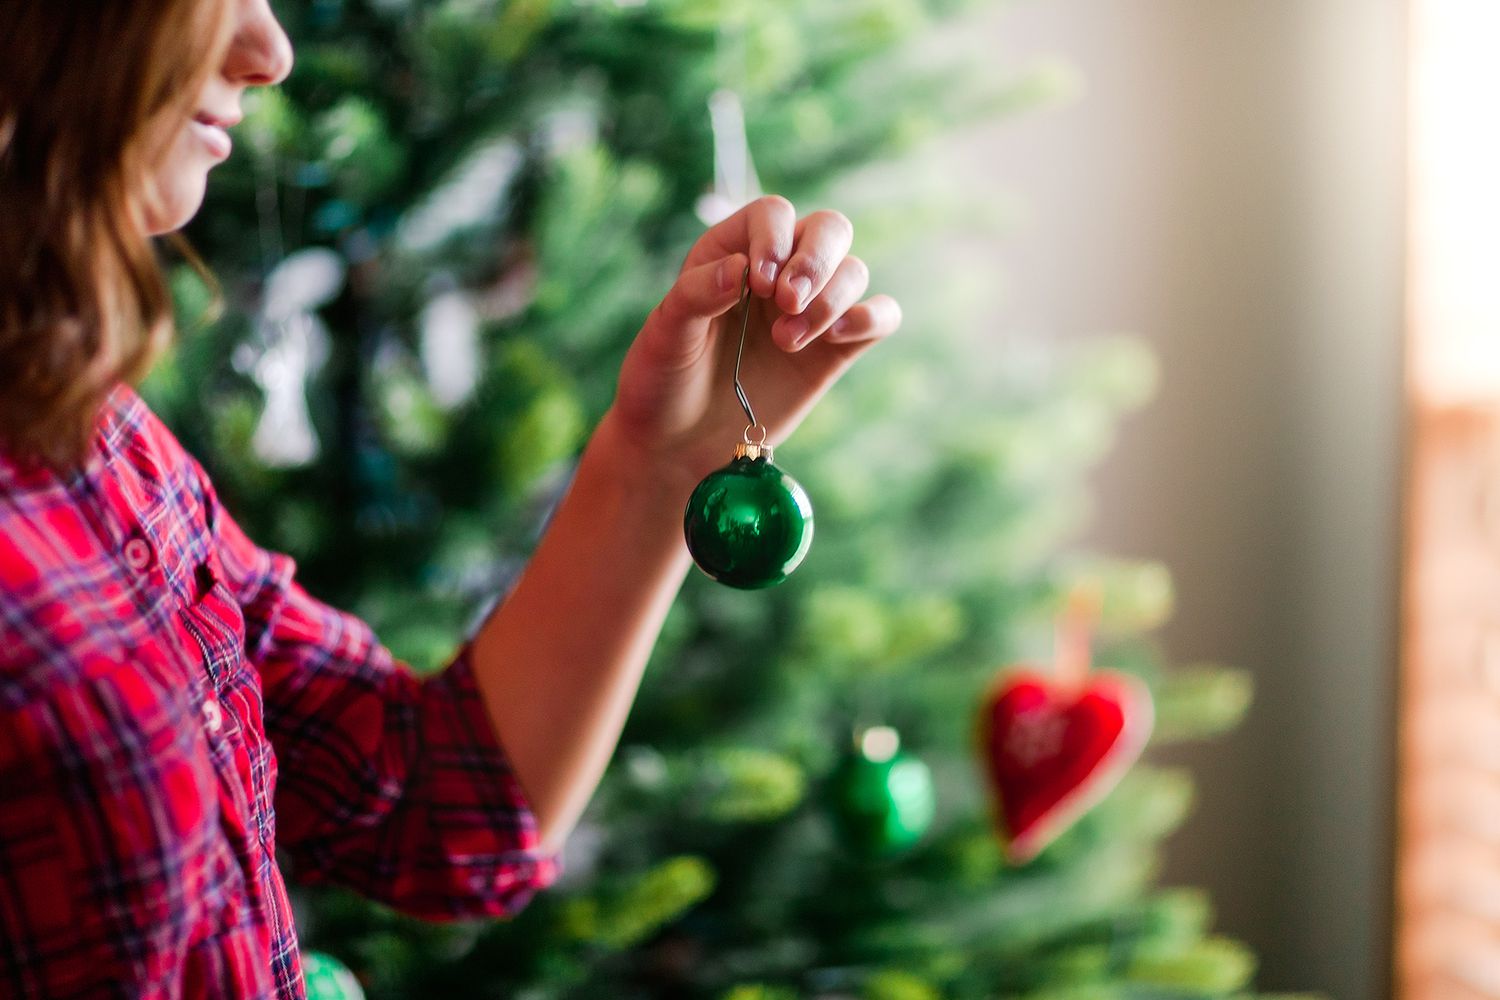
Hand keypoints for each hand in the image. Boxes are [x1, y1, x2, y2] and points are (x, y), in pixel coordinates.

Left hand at [601, 195, 901, 487]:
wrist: (679, 441)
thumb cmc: (664, 378)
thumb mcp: (666, 333)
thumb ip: (696, 294)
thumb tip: (741, 268)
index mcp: (734, 250)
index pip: (773, 215)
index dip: (774, 240)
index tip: (757, 284)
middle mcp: (779, 271)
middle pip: (829, 229)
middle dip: (816, 261)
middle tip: (788, 303)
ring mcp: (811, 308)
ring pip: (854, 272)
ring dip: (829, 301)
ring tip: (786, 343)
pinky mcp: (836, 348)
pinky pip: (880, 316)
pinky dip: (872, 318)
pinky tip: (838, 338)